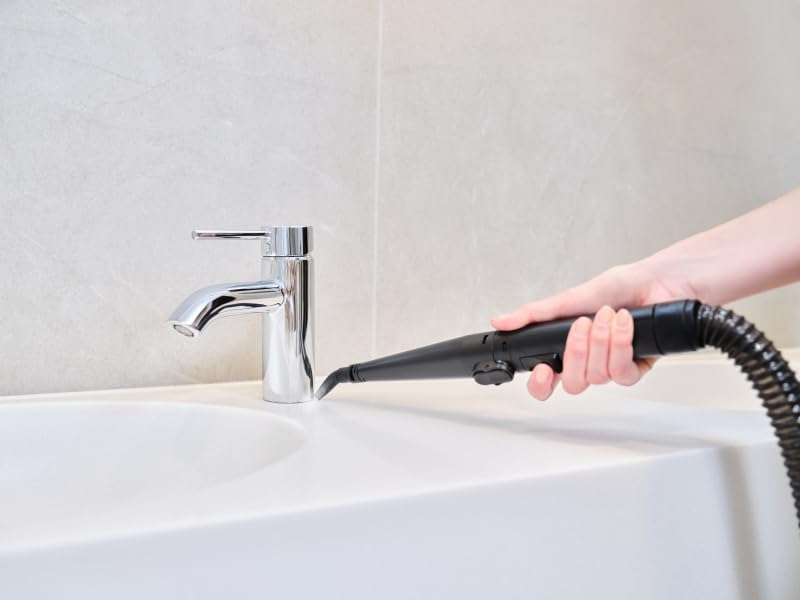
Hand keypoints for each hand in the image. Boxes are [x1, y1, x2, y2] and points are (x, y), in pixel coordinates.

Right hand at [491, 262, 696, 399]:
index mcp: (568, 349)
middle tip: (584, 324)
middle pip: (573, 383)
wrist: (659, 281)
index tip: (543, 371)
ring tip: (609, 315)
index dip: (541, 385)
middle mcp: (590, 362)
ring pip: (598, 377)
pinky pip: (623, 374)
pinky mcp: (638, 367)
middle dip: (577, 351)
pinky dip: (622, 345)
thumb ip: (535, 314)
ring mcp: (612, 367)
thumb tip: (501, 321)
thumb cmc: (620, 286)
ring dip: (603, 342)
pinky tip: (624, 325)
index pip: (547, 382)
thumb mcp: (570, 298)